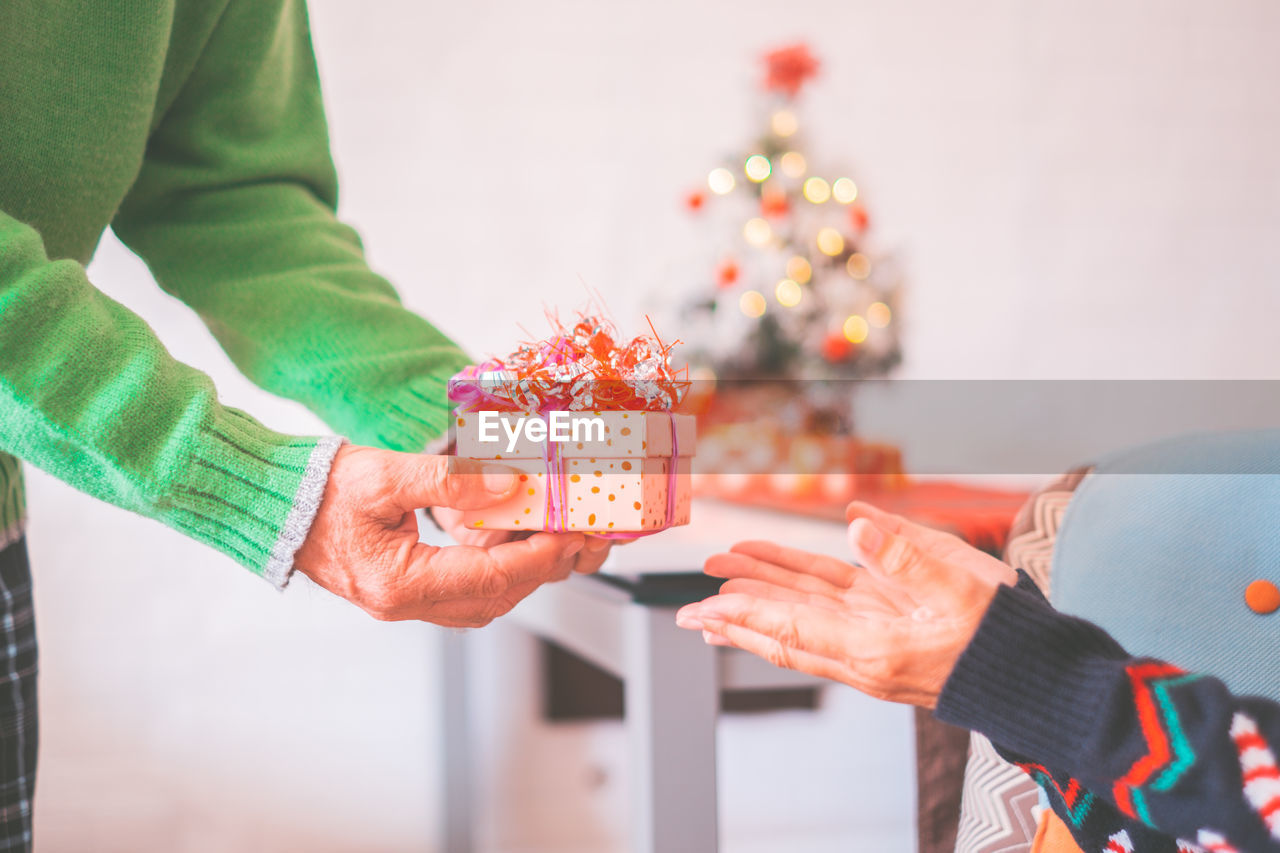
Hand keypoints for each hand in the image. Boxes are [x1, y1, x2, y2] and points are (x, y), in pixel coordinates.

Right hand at [294, 445, 589, 626]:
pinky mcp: (404, 589)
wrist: (276, 504)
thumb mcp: (385, 475)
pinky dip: (494, 570)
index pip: (489, 579)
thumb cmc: (319, 491)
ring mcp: (403, 602)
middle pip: (493, 598)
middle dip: (539, 568)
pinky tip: (509, 540)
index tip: (567, 534)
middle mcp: (403, 604)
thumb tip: (507, 485)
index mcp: (398, 584)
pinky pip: (463, 591)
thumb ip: (449, 482)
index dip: (536, 557)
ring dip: (520, 572)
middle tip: (571, 535)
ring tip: (548, 536)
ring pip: (482, 600)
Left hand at [675, 501, 1017, 706]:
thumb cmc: (1008, 636)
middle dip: (736, 616)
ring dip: (758, 599)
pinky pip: (826, 608)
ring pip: (800, 618)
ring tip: (716, 583)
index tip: (707, 606)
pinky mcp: (883, 627)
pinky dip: (793, 593)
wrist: (1039, 678)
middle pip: (785, 631)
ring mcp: (872, 640)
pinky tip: (770, 575)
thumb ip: (908, 554)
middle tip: (687, 608)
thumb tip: (855, 523)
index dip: (749, 615)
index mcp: (877, 650)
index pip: (796, 629)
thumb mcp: (966, 587)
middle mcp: (865, 651)